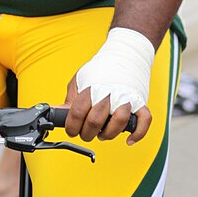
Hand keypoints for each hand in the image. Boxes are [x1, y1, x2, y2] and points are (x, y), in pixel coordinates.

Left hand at [62, 27, 154, 144]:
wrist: (124, 56)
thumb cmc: (100, 71)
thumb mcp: (79, 82)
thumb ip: (70, 100)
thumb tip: (54, 113)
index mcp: (91, 88)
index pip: (77, 113)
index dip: (71, 126)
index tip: (71, 130)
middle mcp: (109, 93)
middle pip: (95, 121)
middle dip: (87, 133)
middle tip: (85, 132)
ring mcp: (126, 99)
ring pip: (118, 123)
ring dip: (108, 134)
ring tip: (102, 133)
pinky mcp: (140, 103)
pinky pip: (143, 122)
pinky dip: (137, 134)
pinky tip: (128, 140)